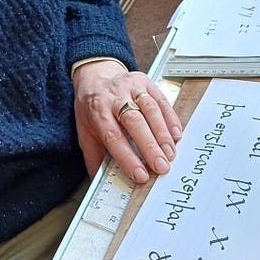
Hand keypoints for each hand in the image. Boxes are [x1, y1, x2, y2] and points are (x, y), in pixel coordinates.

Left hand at [72, 61, 182, 182]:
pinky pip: (161, 100)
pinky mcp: (145, 81)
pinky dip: (170, 119)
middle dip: (150, 147)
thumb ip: (93, 157)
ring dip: (163, 134)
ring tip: (170, 154)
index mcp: (97, 111)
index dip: (128, 158)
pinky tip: (176, 135)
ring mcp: (130, 87)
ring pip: (150, 110)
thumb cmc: (91, 107)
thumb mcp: (84, 131)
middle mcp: (114, 97)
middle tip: (162, 167)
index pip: (113, 137)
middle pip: (135, 122)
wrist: (94, 76)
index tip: (141, 175)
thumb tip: (100, 183)